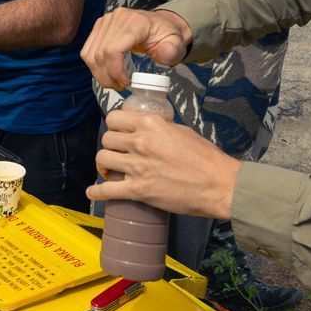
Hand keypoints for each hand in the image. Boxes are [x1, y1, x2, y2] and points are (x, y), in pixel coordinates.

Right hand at [80, 7, 192, 89]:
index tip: (126, 83)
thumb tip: (162, 56)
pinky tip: (106, 73)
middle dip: (107, 76)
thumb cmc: (168, 35)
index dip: (115, 71)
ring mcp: (105, 21)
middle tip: (120, 87)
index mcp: (135, 22)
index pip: (113, 50)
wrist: (163, 23)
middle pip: (100, 54)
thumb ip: (172, 51)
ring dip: (99, 73)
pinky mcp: (99, 26)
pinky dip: (94, 66)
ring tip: (113, 82)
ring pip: (90, 54)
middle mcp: (116, 18)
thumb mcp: (177, 43)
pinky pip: (88, 50)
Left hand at [88, 106, 239, 218]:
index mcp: (151, 124)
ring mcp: (138, 167)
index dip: (114, 126)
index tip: (118, 133)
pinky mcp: (138, 190)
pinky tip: (92, 193)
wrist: (219, 184)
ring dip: (104, 166)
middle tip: (117, 154)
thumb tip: (148, 129)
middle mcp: (141, 142)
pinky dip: (96, 192)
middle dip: (110, 146)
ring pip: (102, 160)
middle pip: (106, 138)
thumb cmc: (206, 158)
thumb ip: (160, 128)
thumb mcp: (182, 131)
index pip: (114, 118)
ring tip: (109, 170)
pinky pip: (106, 190)